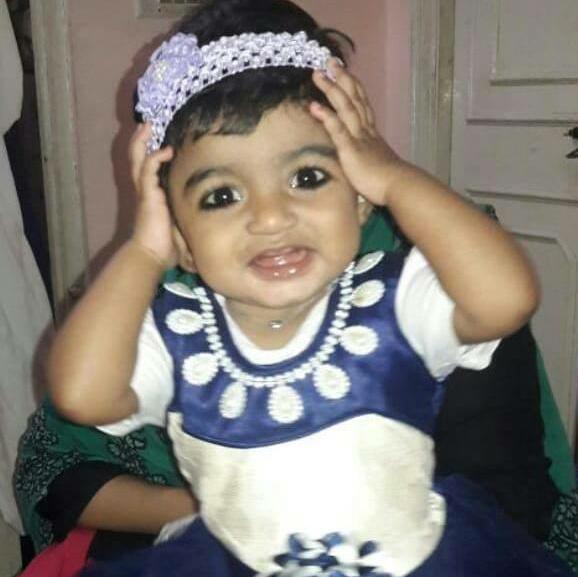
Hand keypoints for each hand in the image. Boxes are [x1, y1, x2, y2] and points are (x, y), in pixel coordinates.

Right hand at [129, 123, 176, 267]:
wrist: (152, 255)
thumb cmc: (166, 246)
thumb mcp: (180, 225)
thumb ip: (189, 216)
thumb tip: (211, 220)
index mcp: (151, 196)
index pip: (147, 169)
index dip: (150, 153)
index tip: (161, 141)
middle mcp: (145, 190)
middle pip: (136, 158)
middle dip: (140, 141)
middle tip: (146, 124)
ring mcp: (144, 191)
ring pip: (137, 159)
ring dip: (142, 141)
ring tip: (146, 126)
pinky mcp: (147, 194)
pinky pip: (148, 169)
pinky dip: (155, 157)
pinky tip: (166, 151)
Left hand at [310, 59, 404, 205]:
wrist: (399, 187)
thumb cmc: (389, 182)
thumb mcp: (379, 165)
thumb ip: (371, 159)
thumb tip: (369, 162)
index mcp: (372, 134)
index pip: (362, 105)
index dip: (353, 87)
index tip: (344, 72)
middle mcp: (366, 131)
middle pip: (354, 98)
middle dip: (342, 78)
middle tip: (330, 61)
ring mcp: (359, 138)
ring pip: (345, 107)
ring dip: (331, 89)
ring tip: (318, 74)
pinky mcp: (351, 149)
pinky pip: (337, 129)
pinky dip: (326, 116)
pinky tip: (313, 106)